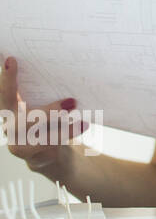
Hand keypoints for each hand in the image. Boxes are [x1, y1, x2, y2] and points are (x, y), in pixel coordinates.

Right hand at [1, 55, 83, 182]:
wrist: (53, 156)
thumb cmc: (49, 125)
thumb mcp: (46, 108)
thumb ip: (47, 96)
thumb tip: (68, 72)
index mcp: (10, 111)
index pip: (6, 93)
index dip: (7, 78)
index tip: (12, 59)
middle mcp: (10, 128)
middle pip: (25, 118)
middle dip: (49, 111)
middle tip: (72, 102)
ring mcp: (19, 146)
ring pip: (41, 134)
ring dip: (64, 126)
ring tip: (84, 120)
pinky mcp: (33, 159)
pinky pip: (52, 146)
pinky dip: (69, 134)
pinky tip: (83, 126)